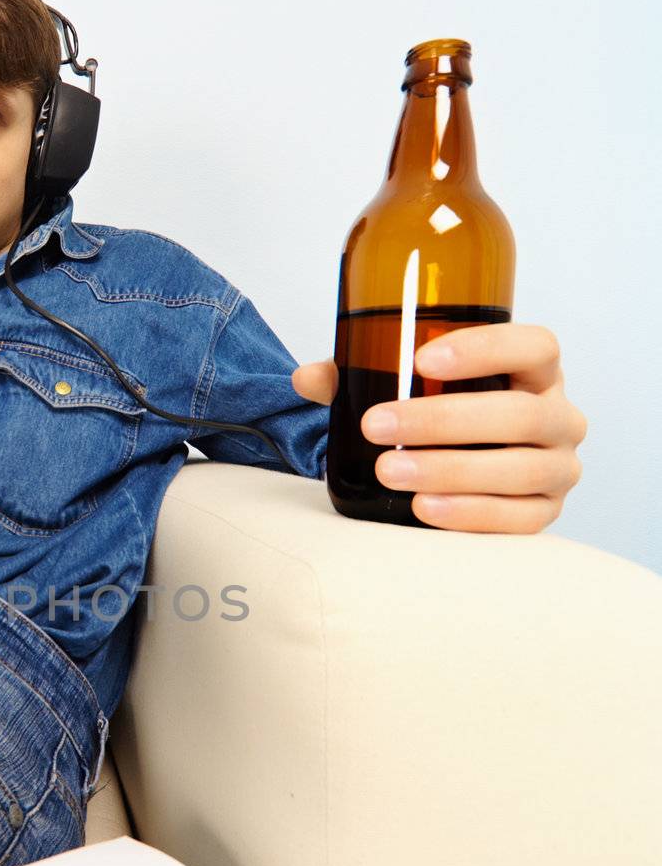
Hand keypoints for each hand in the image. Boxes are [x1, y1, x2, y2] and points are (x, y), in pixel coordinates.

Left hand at [291, 322, 586, 531]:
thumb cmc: (444, 416)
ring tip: (388, 472)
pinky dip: (468, 513)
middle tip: (376, 426)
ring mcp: (558, 468)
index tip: (422, 358)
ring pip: (518, 468)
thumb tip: (306, 379)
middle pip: (520, 413)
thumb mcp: (409, 388)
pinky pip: (518, 520)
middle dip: (442, 420)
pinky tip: (424, 508)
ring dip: (449, 470)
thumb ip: (360, 376)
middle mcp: (559, 416)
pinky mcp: (545, 514)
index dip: (485, 347)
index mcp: (535, 370)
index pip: (535, 346)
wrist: (464, 470)